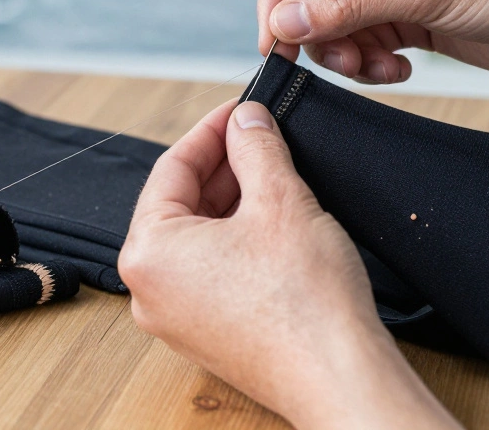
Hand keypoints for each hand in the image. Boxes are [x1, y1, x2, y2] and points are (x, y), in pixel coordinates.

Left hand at [120, 100, 459, 429]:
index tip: (241, 110)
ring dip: (235, 200)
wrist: (340, 377)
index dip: (212, 130)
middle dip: (225, 166)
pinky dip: (239, 239)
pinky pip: (213, 270)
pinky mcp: (208, 334)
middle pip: (181, 203)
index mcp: (148, 254)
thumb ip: (256, 148)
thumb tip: (247, 120)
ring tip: (276, 174)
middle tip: (263, 136)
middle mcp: (150, 290)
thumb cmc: (305, 304)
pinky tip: (276, 220)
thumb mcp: (281, 199)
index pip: (171, 168)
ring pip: (199, 237)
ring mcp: (177, 317)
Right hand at [256, 0, 488, 82]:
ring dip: (345, 53)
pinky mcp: (410, 17)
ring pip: (334, 22)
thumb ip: (346, 5)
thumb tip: (281, 23)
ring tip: (379, 69)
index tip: (274, 40)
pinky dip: (371, 63)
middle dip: (318, 32)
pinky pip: (363, 43)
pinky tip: (401, 70)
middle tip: (338, 64)